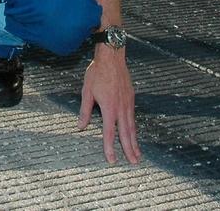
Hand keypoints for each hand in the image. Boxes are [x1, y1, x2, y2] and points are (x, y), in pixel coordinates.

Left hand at [78, 47, 139, 163]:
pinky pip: (133, 117)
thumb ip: (85, 111)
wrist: (112, 56)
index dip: (110, 148)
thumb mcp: (87, 91)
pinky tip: (134, 133)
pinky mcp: (131, 97)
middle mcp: (121, 107)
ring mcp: (128, 102)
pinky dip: (135, 128)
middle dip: (129, 149)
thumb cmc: (98, 72)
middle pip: (126, 133)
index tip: (112, 160)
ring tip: (138, 153)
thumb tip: (81, 126)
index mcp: (109, 108)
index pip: (109, 133)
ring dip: (135, 141)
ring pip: (132, 126)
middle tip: (134, 163)